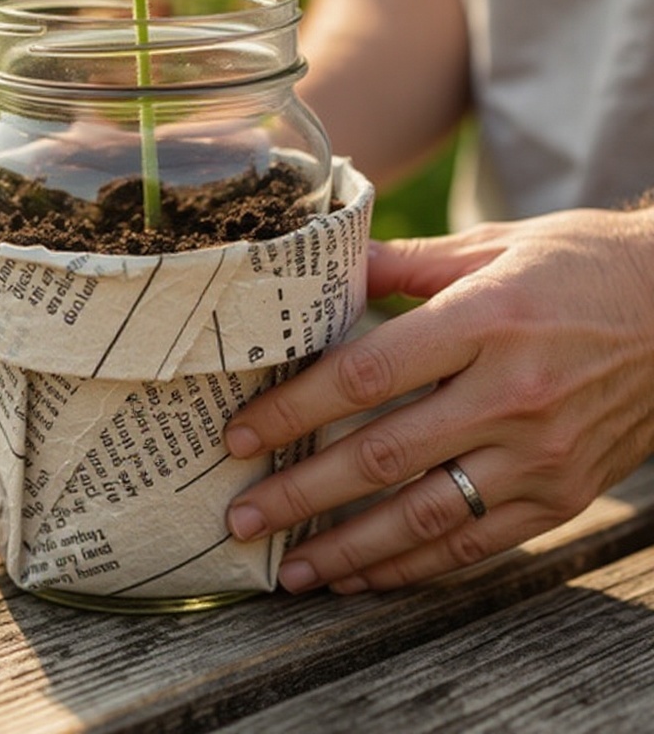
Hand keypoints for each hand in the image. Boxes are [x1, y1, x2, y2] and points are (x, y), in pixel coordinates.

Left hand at [224, 206, 653, 592]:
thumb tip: (327, 267)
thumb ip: (405, 264)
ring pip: (426, 516)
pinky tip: (366, 575)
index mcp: (485, 321)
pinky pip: (478, 543)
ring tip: (290, 570)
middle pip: (382, 456)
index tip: (239, 435)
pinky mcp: (562, 494)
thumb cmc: (582, 266)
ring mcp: (541, 454)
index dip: (293, 410)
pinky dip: (416, 566)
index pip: (366, 376)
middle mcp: (511, 395)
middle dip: (301, 493)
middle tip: (241, 517)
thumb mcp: (494, 245)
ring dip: (349, 549)